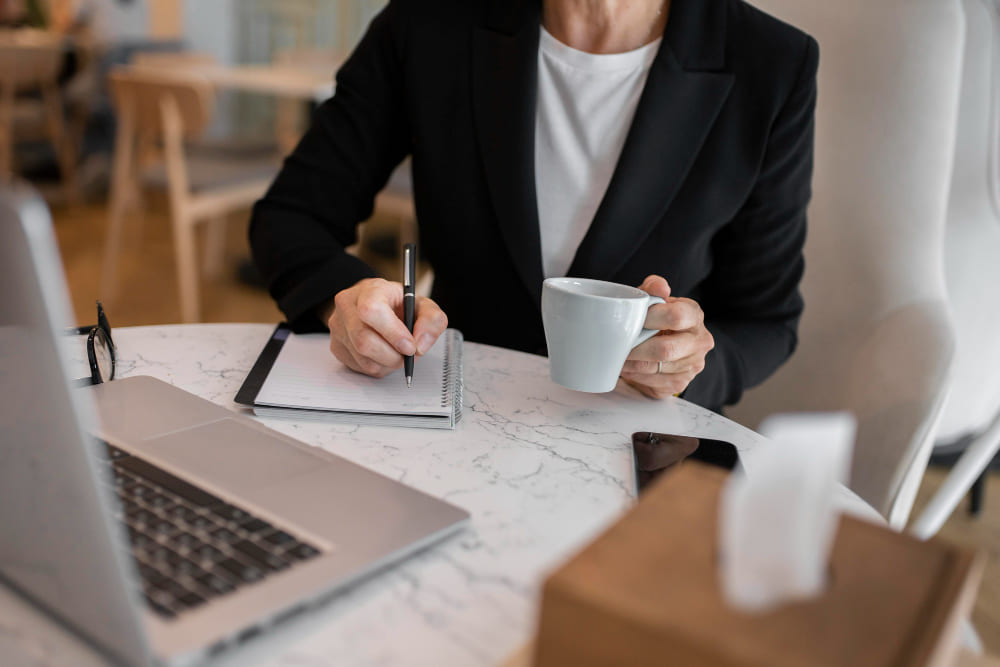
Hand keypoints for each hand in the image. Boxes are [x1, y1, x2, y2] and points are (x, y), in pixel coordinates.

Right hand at [324, 278, 447, 376]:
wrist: (377, 307)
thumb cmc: (398, 305)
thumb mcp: (422, 305)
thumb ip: (431, 320)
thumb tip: (421, 344)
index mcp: (370, 289)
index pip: (371, 311)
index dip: (393, 333)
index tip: (410, 346)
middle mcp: (348, 305)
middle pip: (364, 340)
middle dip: (393, 355)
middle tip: (407, 354)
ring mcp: (338, 327)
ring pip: (362, 357)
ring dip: (387, 363)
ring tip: (398, 353)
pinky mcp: (337, 346)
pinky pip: (359, 366)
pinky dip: (378, 367)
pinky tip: (385, 355)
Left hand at [620, 275, 714, 398]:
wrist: (668, 345)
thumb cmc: (658, 319)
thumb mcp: (654, 300)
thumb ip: (653, 289)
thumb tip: (659, 286)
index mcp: (694, 315)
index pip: (676, 316)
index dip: (649, 319)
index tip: (631, 320)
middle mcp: (699, 341)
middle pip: (665, 349)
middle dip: (636, 347)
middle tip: (617, 344)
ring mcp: (692, 365)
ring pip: (655, 368)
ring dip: (630, 363)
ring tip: (616, 355)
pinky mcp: (680, 383)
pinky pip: (652, 383)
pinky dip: (634, 376)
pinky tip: (626, 367)